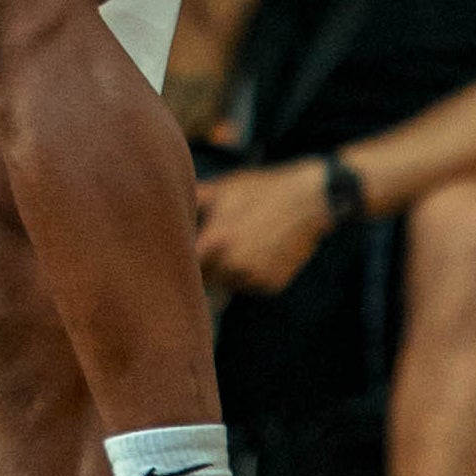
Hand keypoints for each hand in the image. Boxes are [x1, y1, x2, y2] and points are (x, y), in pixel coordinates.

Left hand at [194, 158, 336, 295]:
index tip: (182, 250)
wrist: (309, 200)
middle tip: (216, 244)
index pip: (185, 265)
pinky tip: (259, 251)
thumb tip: (166, 201)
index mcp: (216, 242)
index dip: (181, 258)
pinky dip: (250, 275)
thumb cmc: (262, 190)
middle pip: (205, 278)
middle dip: (205, 265)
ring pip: (227, 283)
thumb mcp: (224, 189)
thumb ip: (193, 200)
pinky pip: (250, 285)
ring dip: (227, 271)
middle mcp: (233, 265)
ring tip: (241, 243)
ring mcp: (254, 277)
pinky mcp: (271, 285)